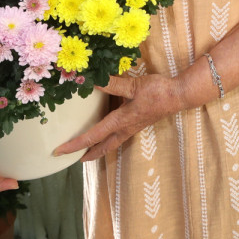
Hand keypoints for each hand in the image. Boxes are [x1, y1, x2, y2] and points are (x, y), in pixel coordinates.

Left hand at [53, 73, 186, 160]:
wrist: (179, 96)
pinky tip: (108, 132)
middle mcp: (125, 129)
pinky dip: (109, 139)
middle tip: (74, 158)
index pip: (93, 137)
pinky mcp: (139, 123)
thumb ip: (111, 83)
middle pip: (103, 148)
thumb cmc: (157, 91)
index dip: (75, 144)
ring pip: (112, 143)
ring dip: (99, 148)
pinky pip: (120, 136)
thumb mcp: (133, 85)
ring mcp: (133, 127)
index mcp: (120, 122)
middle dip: (88, 154)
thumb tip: (89, 80)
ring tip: (88, 150)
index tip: (59, 151)